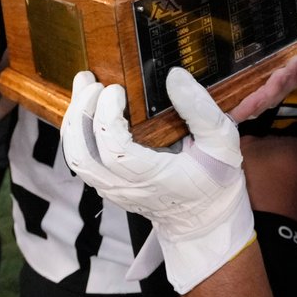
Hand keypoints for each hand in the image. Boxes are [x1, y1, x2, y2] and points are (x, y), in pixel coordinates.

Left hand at [61, 56, 296, 292]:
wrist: (206, 220)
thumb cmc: (216, 180)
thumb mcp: (223, 142)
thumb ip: (201, 110)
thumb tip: (174, 76)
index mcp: (152, 178)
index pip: (114, 149)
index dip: (107, 115)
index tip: (117, 89)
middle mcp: (125, 188)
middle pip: (83, 155)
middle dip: (81, 112)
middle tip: (92, 81)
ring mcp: (113, 190)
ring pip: (76, 159)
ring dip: (74, 121)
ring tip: (83, 88)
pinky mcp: (109, 186)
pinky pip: (82, 161)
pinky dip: (77, 133)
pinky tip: (86, 109)